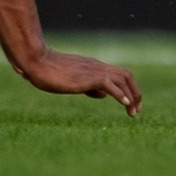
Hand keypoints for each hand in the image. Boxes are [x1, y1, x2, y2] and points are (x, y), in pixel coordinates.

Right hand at [21, 49, 142, 116]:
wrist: (38, 63)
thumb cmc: (50, 72)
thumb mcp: (74, 81)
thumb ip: (89, 87)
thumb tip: (103, 95)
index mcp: (95, 67)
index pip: (119, 75)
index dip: (129, 89)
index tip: (131, 104)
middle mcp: (98, 67)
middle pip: (127, 75)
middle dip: (136, 92)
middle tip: (137, 111)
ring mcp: (94, 71)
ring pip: (123, 78)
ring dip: (132, 95)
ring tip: (133, 112)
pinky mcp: (88, 77)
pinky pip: (110, 84)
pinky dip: (121, 94)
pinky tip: (126, 104)